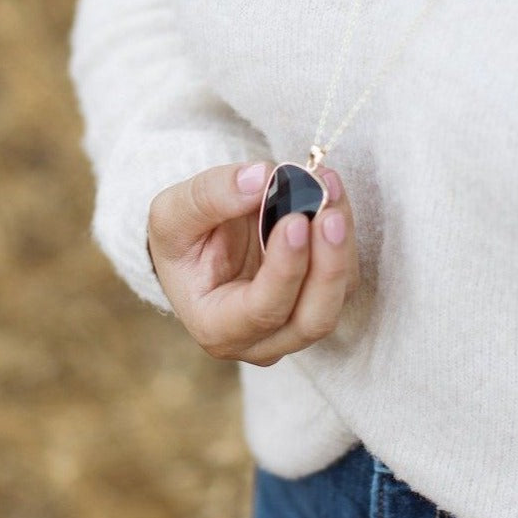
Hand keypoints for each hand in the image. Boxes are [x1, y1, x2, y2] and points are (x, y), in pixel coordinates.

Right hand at [147, 161, 359, 365]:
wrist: (199, 242)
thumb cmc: (181, 237)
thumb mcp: (173, 213)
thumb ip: (210, 196)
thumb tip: (260, 179)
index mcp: (217, 328)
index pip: (261, 312)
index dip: (284, 269)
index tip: (296, 220)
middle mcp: (261, 339)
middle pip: (312, 319)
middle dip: (328, 266)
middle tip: (329, 213)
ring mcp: (295, 323)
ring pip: (337, 295)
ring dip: (340, 242)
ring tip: (328, 186)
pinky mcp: (319, 297)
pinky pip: (344, 272)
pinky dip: (343, 232)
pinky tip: (330, 191)